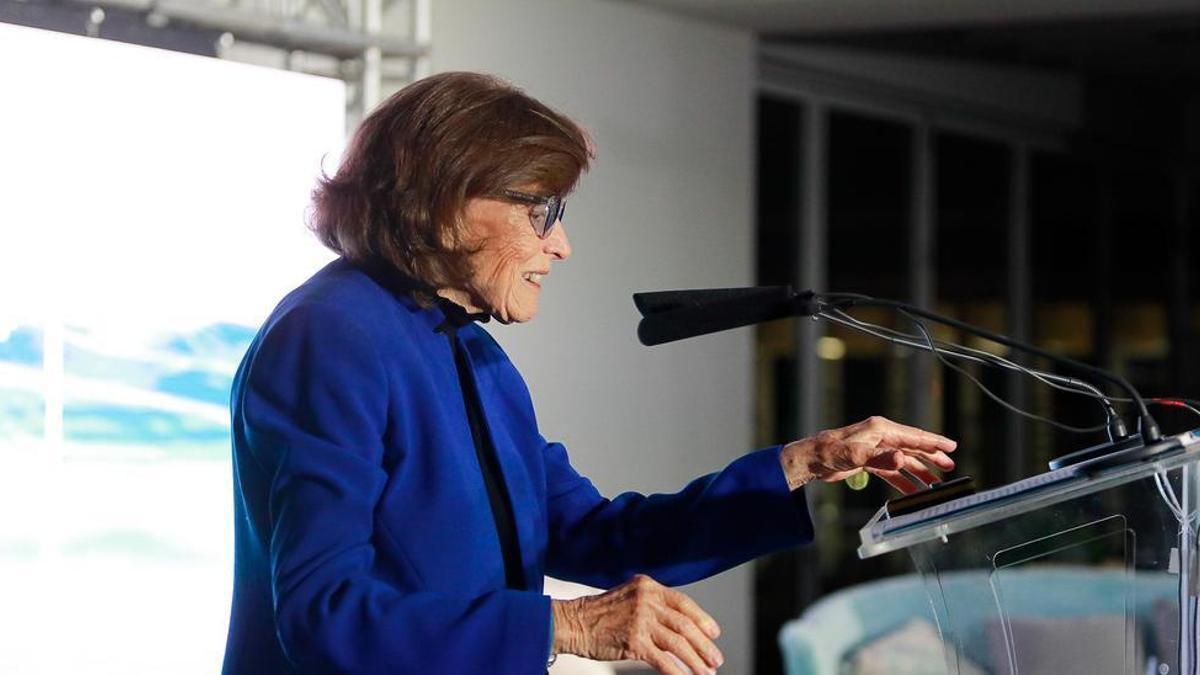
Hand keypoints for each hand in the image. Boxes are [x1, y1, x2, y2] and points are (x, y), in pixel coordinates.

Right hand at [551, 574, 723, 674]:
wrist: (572, 622)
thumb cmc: (598, 614)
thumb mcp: (629, 597)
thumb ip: (653, 604)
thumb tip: (680, 624)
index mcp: (648, 586)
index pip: (684, 603)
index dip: (703, 619)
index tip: (714, 633)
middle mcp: (647, 600)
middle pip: (685, 625)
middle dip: (704, 645)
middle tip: (715, 658)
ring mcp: (641, 621)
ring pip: (678, 643)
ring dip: (696, 660)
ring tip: (706, 672)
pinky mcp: (634, 641)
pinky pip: (663, 660)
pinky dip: (678, 671)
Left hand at [779, 415, 956, 493]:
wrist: (811, 459)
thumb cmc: (830, 452)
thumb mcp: (855, 456)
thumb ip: (881, 459)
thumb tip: (902, 459)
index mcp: (881, 429)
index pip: (913, 436)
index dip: (933, 442)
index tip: (951, 446)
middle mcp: (880, 437)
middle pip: (912, 447)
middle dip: (931, 457)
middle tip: (950, 467)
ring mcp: (875, 449)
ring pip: (903, 461)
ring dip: (919, 472)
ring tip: (935, 484)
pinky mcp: (868, 461)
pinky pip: (891, 472)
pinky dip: (902, 481)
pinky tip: (913, 492)